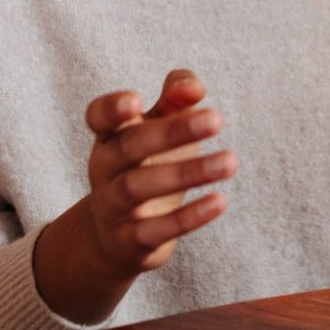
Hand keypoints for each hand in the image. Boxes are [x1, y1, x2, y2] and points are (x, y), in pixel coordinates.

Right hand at [34, 69, 236, 322]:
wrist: (117, 239)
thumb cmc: (147, 167)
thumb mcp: (159, 129)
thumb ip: (176, 99)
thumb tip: (195, 87)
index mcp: (110, 137)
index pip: (99, 117)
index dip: (111, 108)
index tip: (136, 100)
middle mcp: (104, 170)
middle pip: (128, 147)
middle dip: (171, 132)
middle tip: (217, 119)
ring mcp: (112, 207)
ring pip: (139, 188)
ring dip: (187, 173)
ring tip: (231, 162)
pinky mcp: (130, 241)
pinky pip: (155, 230)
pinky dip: (187, 218)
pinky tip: (219, 202)